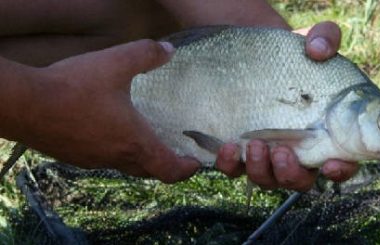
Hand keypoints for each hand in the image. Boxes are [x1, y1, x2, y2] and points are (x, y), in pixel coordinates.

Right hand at [10, 40, 199, 182]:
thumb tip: (168, 50)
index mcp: (134, 142)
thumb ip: (146, 55)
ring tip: (144, 139)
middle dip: (165, 164)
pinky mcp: (73, 156)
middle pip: (149, 171)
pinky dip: (115, 151)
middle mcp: (115, 157)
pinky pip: (103, 159)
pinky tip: (108, 131)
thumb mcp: (116, 63)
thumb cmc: (73, 87)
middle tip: (174, 151)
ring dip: (139, 157)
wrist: (24, 104)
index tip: (196, 163)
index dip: (186, 169)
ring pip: (124, 165)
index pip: (169, 170)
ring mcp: (92, 160)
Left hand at [216, 21, 358, 191]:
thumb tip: (318, 49)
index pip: (341, 164)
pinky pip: (235, 170)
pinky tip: (228, 148)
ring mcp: (268, 155)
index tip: (331, 164)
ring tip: (254, 145)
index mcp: (327, 135)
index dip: (340, 171)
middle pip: (300, 181)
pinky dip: (231, 165)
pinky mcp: (241, 151)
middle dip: (290, 173)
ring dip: (261, 170)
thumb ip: (326, 38)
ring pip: (267, 179)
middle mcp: (299, 152)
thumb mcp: (315, 41)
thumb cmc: (296, 55)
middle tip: (282, 152)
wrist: (257, 57)